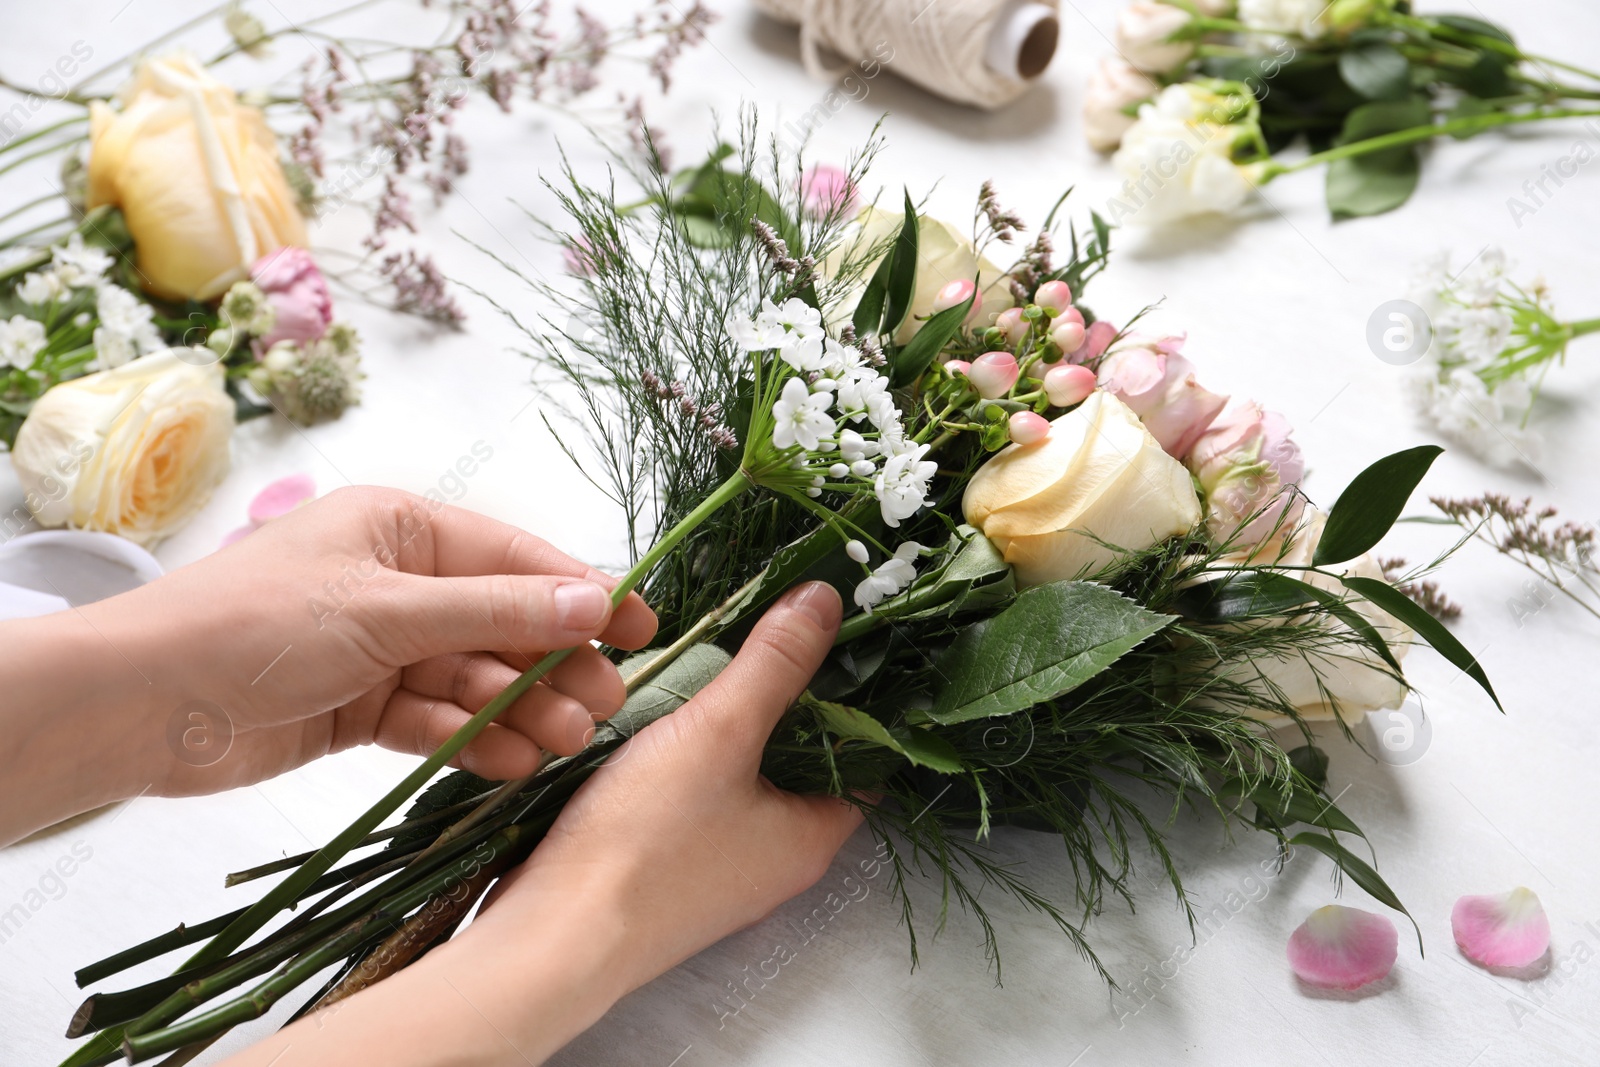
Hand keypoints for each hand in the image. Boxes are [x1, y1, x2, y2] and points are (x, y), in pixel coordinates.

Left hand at [0, 486, 656, 841]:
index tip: (644, 627)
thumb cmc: (257, 626)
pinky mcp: (361, 706)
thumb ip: (496, 612)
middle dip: (554, 663)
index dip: (581, 593)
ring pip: (474, 677)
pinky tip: (506, 761)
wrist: (141, 703)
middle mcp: (398, 581)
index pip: (515, 559)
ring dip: (518, 709)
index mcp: (402, 529)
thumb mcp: (386, 610)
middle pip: (502, 623)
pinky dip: (468, 738)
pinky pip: (435, 718)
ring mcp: (380, 647)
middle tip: (605, 704)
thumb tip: (597, 604)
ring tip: (562, 742)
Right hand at [217, 582, 862, 1066]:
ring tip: (707, 664)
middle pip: (797, 763)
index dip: (853, 696)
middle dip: (779, 702)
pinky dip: (684, 760)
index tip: (832, 639)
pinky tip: (658, 719)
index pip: (860, 756)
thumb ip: (774, 664)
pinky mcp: (669, 873)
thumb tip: (827, 600)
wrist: (552, 934)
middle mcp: (775, 860)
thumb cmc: (644, 844)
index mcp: (813, 835)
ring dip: (724, 728)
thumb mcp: (719, 731)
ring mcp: (720, 870)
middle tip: (762, 637)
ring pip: (740, 780)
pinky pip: (692, 801)